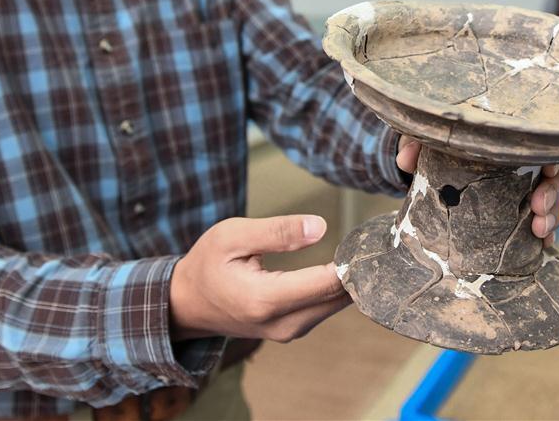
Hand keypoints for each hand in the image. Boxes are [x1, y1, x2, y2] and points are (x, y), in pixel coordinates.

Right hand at [169, 215, 349, 341]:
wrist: (186, 303)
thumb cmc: (207, 264)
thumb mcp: (233, 235)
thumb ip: (278, 231)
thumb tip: (321, 227)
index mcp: (265, 299)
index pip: (327, 282)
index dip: (353, 260)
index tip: (367, 239)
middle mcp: (282, 323)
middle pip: (339, 297)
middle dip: (358, 269)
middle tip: (371, 239)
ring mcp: (288, 331)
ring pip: (336, 305)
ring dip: (351, 279)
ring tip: (361, 247)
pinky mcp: (292, 330)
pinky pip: (326, 308)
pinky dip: (338, 288)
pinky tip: (345, 265)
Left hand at [396, 136, 558, 247]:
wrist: (433, 168)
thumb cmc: (440, 149)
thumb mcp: (428, 143)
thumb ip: (416, 145)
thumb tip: (405, 161)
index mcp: (509, 144)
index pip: (542, 147)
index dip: (552, 158)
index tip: (549, 170)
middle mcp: (525, 166)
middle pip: (553, 177)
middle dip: (552, 193)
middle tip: (538, 207)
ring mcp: (526, 192)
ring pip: (553, 202)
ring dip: (552, 217)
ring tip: (540, 232)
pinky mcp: (521, 215)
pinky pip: (542, 224)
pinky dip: (546, 235)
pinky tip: (544, 248)